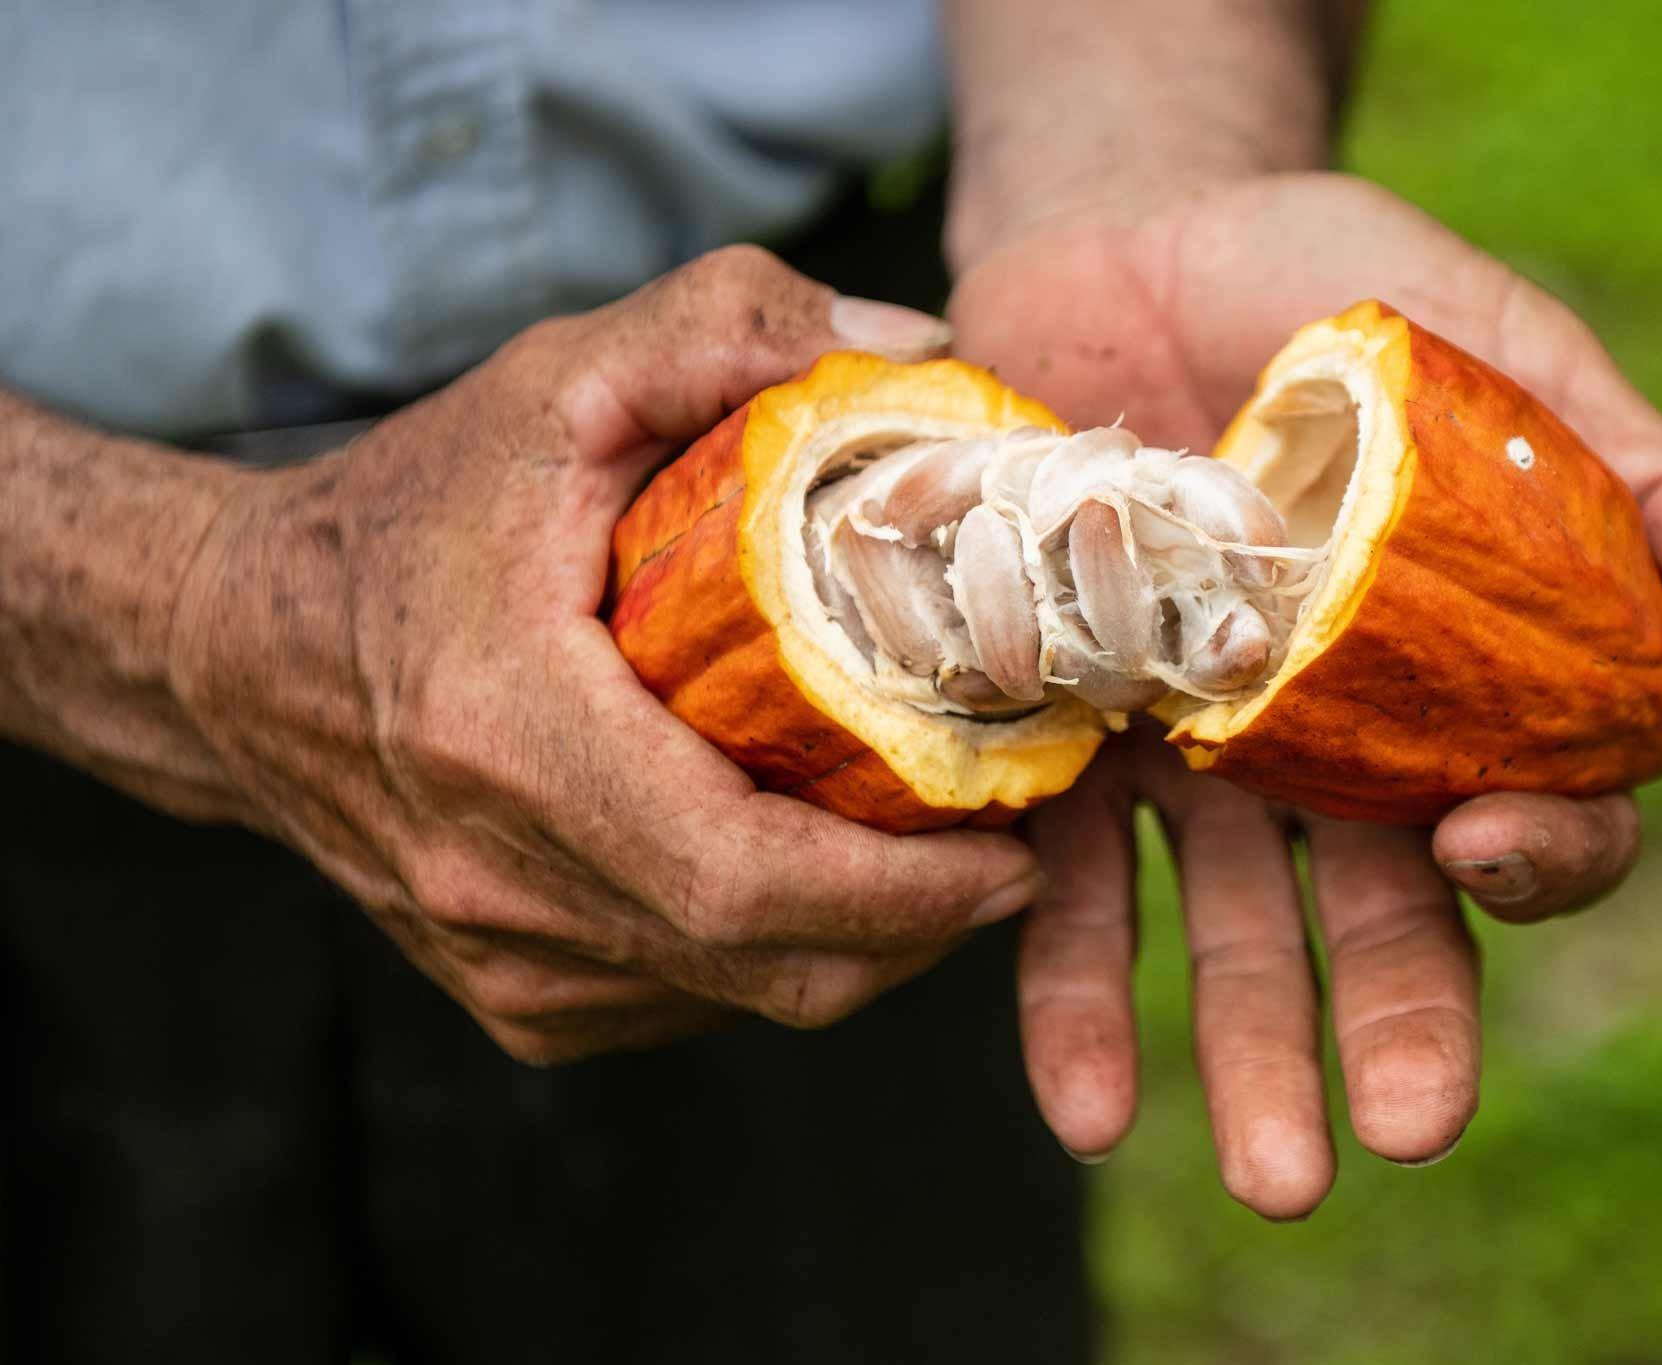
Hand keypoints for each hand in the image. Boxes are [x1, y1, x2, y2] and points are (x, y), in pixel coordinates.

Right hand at [168, 246, 1040, 1063]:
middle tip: (1013, 846)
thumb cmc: (403, 517)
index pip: (737, 877)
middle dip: (923, 927)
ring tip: (941, 851)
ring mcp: (503, 960)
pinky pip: (692, 1002)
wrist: (234, 652)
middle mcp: (499, 882)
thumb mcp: (554, 382)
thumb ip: (723, 326)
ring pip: (743, 1000)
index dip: (902, 891)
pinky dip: (782, 956)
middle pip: (769, 966)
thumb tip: (914, 348)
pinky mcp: (515, 996)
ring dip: (867, 944)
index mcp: (509, 738)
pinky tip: (826, 877)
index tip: (1015, 853)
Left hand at [950, 172, 1661, 1212]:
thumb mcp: (1505, 345)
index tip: (1494, 849)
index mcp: (1451, 674)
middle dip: (1393, 1032)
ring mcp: (1186, 750)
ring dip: (1243, 1055)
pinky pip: (1065, 878)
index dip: (1541, 855)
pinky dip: (1073, 992)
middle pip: (1377, 916)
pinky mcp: (1059, 730)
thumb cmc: (1328, 285)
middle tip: (1397, 1144)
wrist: (1117, 237)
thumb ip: (1645, 483)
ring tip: (1264, 1177)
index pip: (1532, 810)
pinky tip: (1090, 1107)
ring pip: (1228, 930)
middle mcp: (1322, 744)